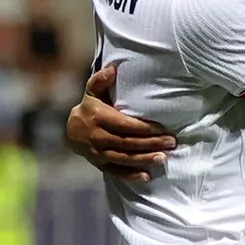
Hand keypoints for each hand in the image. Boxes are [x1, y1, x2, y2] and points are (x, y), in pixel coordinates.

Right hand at [66, 66, 174, 180]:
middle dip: (151, 143)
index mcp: (98, 118)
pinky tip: (147, 176)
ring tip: (164, 158)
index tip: (163, 129)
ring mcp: (97, 153)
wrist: (72, 130)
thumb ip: (100, 80)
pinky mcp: (99, 165)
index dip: (145, 128)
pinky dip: (131, 175)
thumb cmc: (90, 107)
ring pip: (124, 158)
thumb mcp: (92, 91)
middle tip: (172, 143)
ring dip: (144, 160)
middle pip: (128, 143)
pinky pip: (116, 172)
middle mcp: (97, 137)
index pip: (125, 125)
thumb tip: (113, 69)